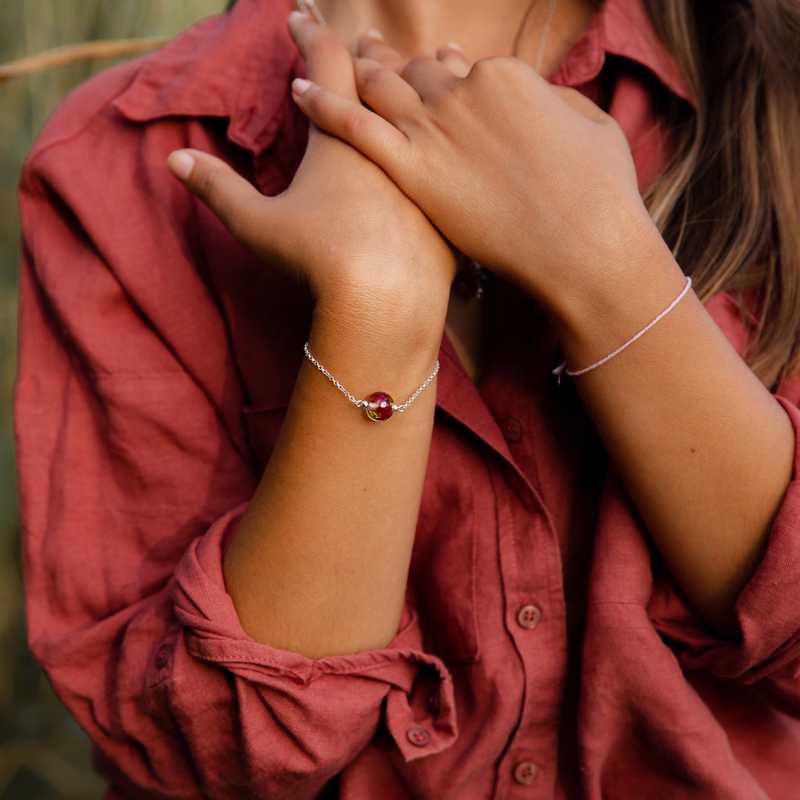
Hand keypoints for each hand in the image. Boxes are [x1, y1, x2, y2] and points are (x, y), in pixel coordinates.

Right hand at [165, 10, 457, 333]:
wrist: (387, 300)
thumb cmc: (317, 261)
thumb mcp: (258, 225)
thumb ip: (219, 190)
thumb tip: (175, 160)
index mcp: (341, 134)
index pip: (325, 65)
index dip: (310, 35)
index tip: (298, 17)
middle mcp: (390, 138)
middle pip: (380, 76)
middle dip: (367, 54)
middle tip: (363, 40)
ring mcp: (426, 165)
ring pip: (429, 102)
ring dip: (419, 77)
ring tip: (418, 59)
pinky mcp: (453, 196)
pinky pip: (463, 145)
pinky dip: (461, 123)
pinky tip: (466, 121)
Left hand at [288, 34, 657, 313]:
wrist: (584, 245)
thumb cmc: (602, 194)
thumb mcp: (594, 128)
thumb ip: (557, 105)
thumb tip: (539, 99)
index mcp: (506, 78)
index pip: (459, 66)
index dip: (440, 67)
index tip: (429, 65)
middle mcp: (463, 93)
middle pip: (414, 73)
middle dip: (388, 60)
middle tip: (365, 48)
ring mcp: (434, 131)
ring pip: (380, 89)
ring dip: (355, 69)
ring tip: (328, 59)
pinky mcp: (411, 171)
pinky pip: (353, 125)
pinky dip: (322, 103)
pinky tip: (298, 88)